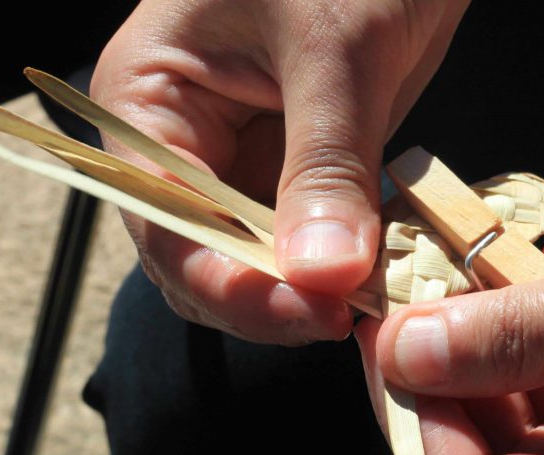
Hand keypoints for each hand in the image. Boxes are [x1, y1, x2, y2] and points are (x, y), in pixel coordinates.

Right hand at [92, 0, 467, 343]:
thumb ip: (325, 162)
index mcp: (151, 101)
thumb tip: (323, 275)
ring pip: (270, 259)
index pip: (170, 228)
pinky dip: (353, 260)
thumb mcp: (333, 48)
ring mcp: (252, 158)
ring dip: (320, 287)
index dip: (234, 286)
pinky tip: (392, 268)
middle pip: (212, 260)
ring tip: (379, 298)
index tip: (313, 314)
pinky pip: (321, 234)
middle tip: (352, 316)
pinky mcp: (312, 164)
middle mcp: (191, 142)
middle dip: (277, 297)